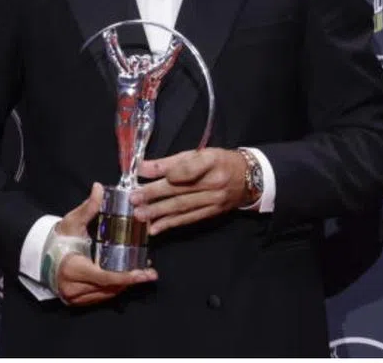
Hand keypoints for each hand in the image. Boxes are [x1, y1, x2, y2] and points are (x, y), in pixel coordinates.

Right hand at [53, 183, 156, 305]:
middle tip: (148, 272)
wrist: (40, 254)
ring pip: (107, 294)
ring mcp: (74, 297)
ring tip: (140, 273)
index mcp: (72, 268)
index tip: (144, 274)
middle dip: (130, 280)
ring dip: (124, 285)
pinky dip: (113, 288)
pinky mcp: (76, 301)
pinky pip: (101, 297)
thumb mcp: (73, 221)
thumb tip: (99, 188)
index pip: (103, 277)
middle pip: (109, 287)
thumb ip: (89, 207)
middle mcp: (72, 287)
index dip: (126, 277)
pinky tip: (124, 279)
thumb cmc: (58, 238)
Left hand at [132, 148, 248, 234]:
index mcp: (210, 161)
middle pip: (181, 189)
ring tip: (139, 215)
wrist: (248, 178)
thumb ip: (170, 161)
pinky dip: (170, 224)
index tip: (143, 172)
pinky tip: (155, 228)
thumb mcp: (198, 154)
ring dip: (159, 213)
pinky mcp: (213, 213)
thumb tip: (142, 167)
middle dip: (154, 194)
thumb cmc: (218, 162)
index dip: (167, 171)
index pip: (188, 167)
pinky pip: (189, 219)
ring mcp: (214, 200)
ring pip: (183, 207)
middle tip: (134, 198)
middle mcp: (214, 182)